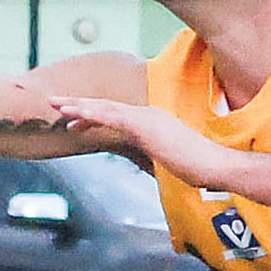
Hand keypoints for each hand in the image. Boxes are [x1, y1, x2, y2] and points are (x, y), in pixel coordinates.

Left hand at [51, 96, 236, 190]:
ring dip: (78, 106)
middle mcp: (146, 114)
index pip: (116, 115)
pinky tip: (74, 113)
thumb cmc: (198, 167)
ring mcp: (145, 117)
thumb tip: (151, 162)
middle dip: (78, 104)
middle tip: (55, 103)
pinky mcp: (144, 125)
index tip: (73, 120)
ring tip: (56, 105)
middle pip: (105, 107)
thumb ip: (156, 156)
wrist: (215, 165)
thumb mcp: (169, 159)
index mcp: (152, 121)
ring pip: (104, 108)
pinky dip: (90, 113)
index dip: (92, 115)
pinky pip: (111, 116)